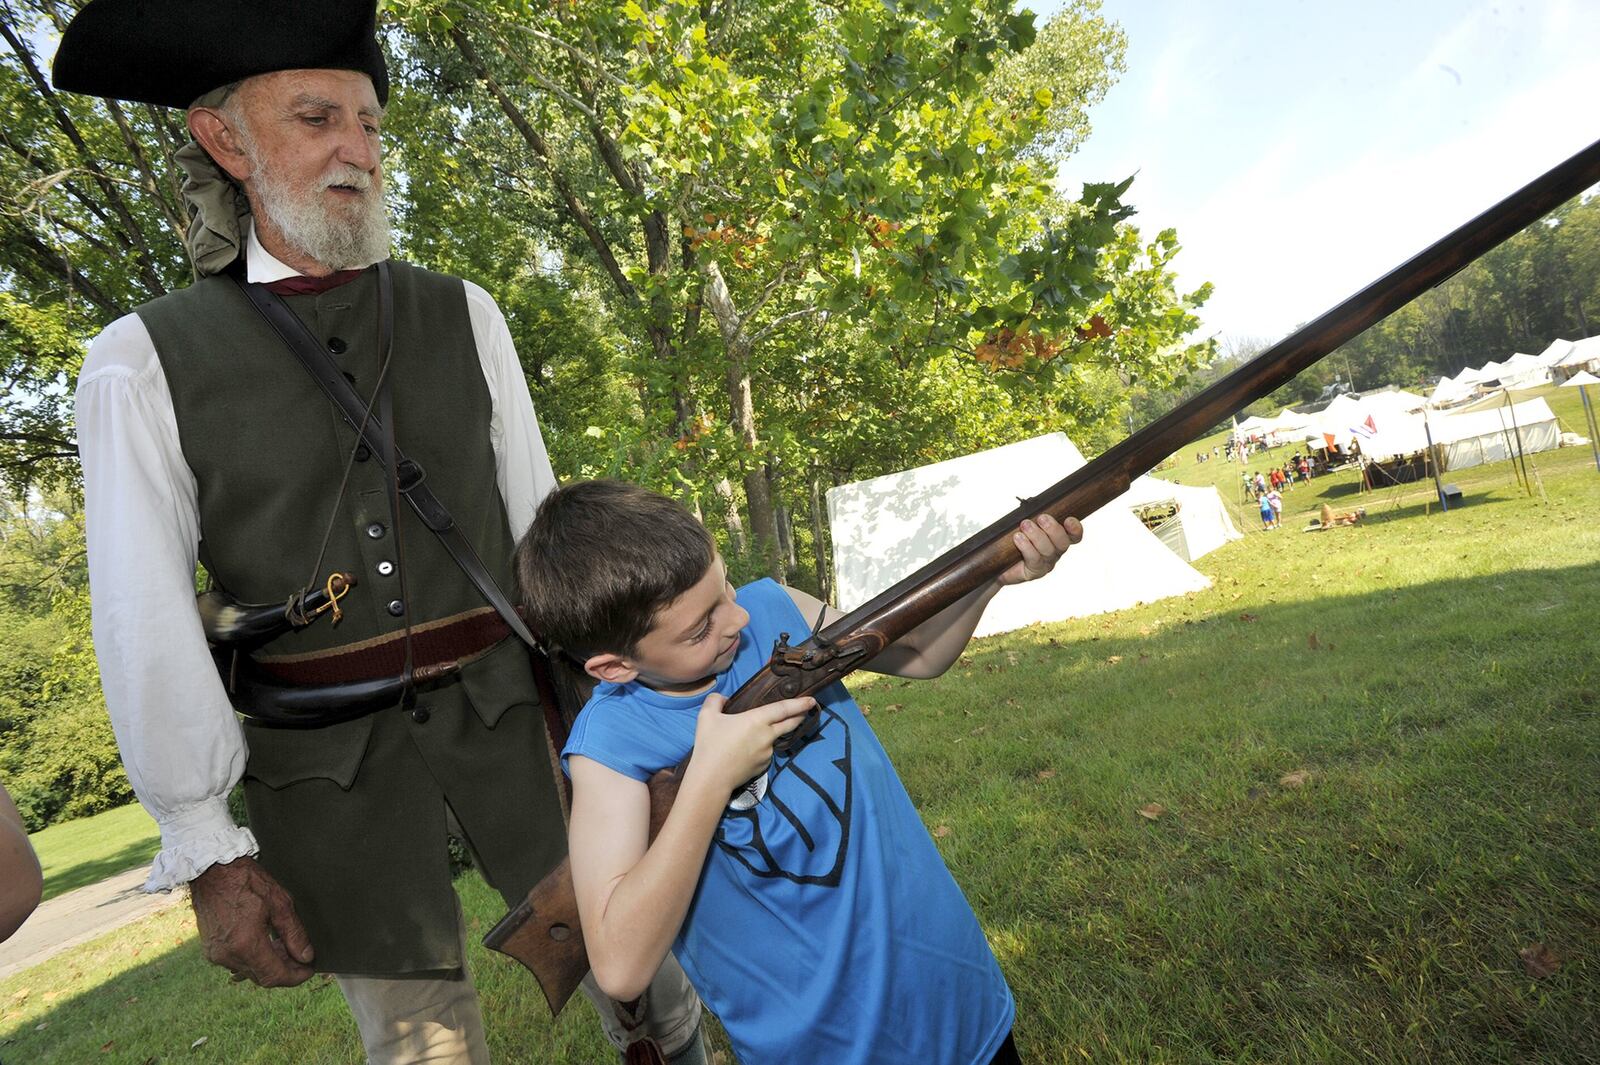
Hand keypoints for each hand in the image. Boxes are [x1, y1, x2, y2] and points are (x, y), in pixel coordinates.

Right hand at [190, 856, 314, 987]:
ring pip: (250, 971)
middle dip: (285, 970)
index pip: (275, 976)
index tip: (309, 970)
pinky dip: (254, 958)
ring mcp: (216, 954)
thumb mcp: (279, 902)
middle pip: (262, 977)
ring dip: (270, 964)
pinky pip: (237, 963)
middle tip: (302, 957)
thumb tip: (306, 956)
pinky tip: (267, 943)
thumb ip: (294, 933)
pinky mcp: (210, 949)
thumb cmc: (246, 880)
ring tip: (286, 947)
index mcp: (245, 945)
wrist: (212, 869)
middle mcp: (227, 955)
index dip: (295, 977)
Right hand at [689, 692, 816, 793]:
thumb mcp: (706, 716)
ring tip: (758, 733)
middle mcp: (767, 736)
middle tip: (807, 709)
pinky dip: (762, 748)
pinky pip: (766, 753)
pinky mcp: (764, 766)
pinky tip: (748, 750)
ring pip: (775, 739)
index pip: (783, 708)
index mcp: (757, 720)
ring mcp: (768, 753)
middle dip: (800, 715)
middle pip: (790, 723)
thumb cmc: (709, 745)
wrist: (711, 778)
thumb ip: (716, 700)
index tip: (812, 700)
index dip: (799, 703)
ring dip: (774, 733)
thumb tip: (724, 699)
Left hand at [998, 513, 1081, 585]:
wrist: (997, 563)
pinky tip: (1018, 538)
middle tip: (1042, 518)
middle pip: (1063, 542)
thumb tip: (1033, 504)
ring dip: (1037, 535)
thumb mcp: (1024, 525)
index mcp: (1057, 539)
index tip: (1068, 519)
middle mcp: (1055, 552)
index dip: (1075, 528)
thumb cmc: (1013, 541)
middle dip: (1053, 529)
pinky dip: (1026, 546)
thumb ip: (1033, 517)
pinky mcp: (1035, 572)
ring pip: (1048, 550)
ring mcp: (1046, 563)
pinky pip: (1034, 559)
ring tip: (1025, 525)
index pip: (1074, 535)